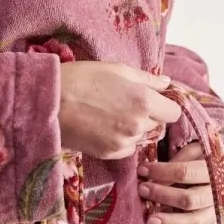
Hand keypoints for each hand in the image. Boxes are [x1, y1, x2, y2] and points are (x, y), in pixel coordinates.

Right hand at [58, 62, 181, 159]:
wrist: (49, 101)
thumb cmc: (82, 78)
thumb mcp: (117, 69)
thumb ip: (147, 79)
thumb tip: (167, 83)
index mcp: (143, 101)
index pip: (174, 112)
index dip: (166, 105)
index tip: (154, 100)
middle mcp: (137, 125)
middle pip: (159, 125)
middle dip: (150, 116)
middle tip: (128, 104)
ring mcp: (123, 142)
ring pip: (142, 138)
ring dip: (135, 129)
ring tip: (112, 114)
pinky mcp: (109, 153)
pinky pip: (127, 149)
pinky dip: (121, 140)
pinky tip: (104, 126)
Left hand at [138, 141, 223, 223]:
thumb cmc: (206, 159)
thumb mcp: (195, 151)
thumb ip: (177, 161)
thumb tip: (151, 174)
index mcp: (215, 170)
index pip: (185, 172)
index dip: (161, 172)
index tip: (142, 170)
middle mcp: (219, 193)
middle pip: (189, 199)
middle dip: (162, 196)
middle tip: (142, 190)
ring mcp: (218, 212)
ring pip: (195, 221)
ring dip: (171, 222)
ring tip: (149, 220)